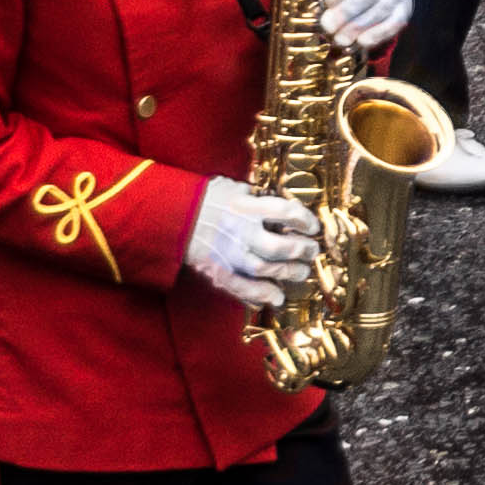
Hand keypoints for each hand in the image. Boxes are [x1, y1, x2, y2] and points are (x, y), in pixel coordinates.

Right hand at [181, 178, 316, 307]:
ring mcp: (228, 253)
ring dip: (288, 273)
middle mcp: (240, 230)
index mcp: (246, 206)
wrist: (172, 215)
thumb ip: (257, 196)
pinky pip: (242, 287)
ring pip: (265, 269)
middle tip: (312, 251)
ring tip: (302, 272)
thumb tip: (281, 206)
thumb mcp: (233, 187)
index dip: (305, 220)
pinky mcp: (217, 270)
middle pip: (279, 246)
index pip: (286, 212)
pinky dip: (262, 295)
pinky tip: (277, 297)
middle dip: (302, 250)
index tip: (313, 226)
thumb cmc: (205, 198)